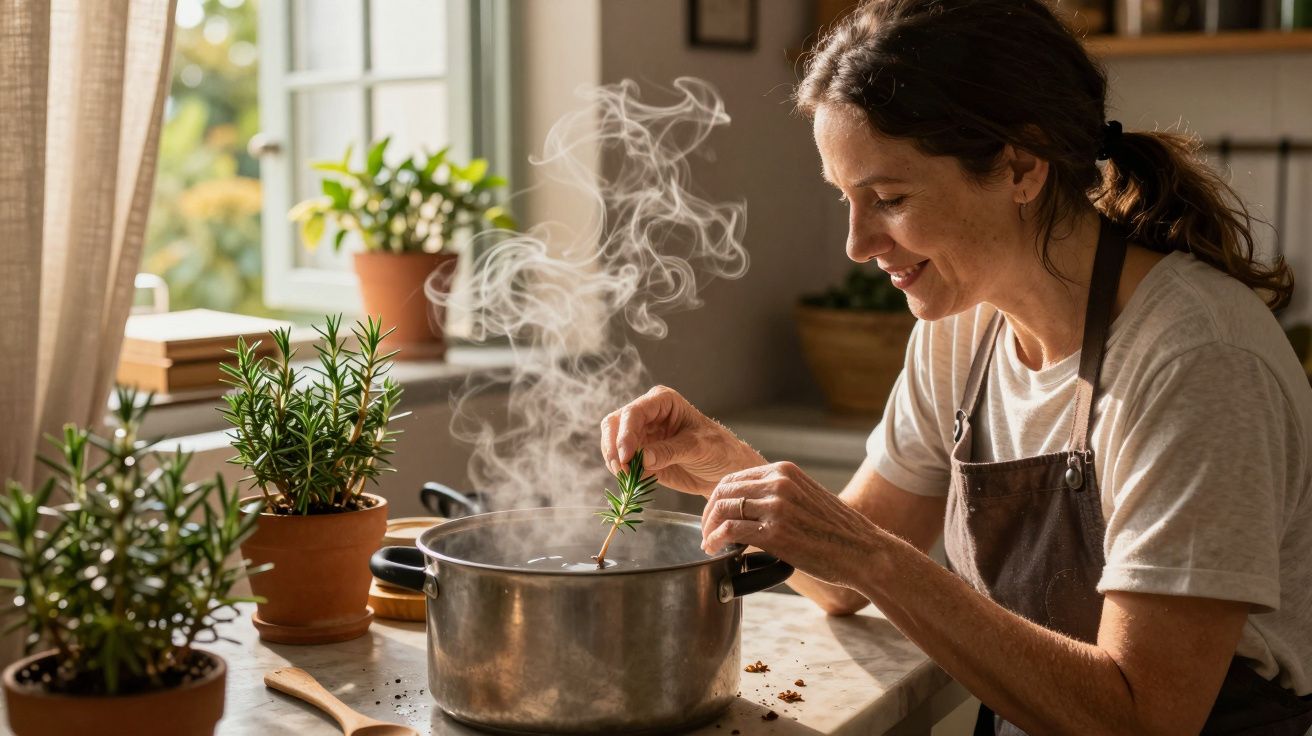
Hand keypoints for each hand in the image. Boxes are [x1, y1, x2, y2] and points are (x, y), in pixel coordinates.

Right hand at [600, 385, 765, 495]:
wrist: (724, 471)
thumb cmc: (718, 450)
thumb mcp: (698, 448)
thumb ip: (669, 451)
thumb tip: (642, 459)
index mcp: (662, 402)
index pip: (634, 412)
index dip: (625, 434)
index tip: (626, 457)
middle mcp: (647, 414)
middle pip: (615, 424)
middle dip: (614, 448)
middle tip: (623, 471)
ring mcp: (641, 434)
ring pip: (612, 443)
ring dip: (615, 462)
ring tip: (629, 478)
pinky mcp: (639, 455)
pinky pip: (620, 461)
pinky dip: (622, 472)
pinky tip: (634, 481)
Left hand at [700, 461, 882, 586]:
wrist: (864, 552)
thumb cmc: (837, 532)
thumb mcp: (806, 497)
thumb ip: (778, 495)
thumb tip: (748, 506)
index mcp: (784, 471)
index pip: (733, 477)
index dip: (716, 498)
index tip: (713, 515)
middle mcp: (779, 483)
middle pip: (723, 491)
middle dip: (708, 513)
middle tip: (706, 532)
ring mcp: (777, 507)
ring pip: (723, 509)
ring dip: (709, 528)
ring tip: (709, 543)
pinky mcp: (776, 534)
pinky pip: (731, 531)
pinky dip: (716, 540)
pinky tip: (715, 549)